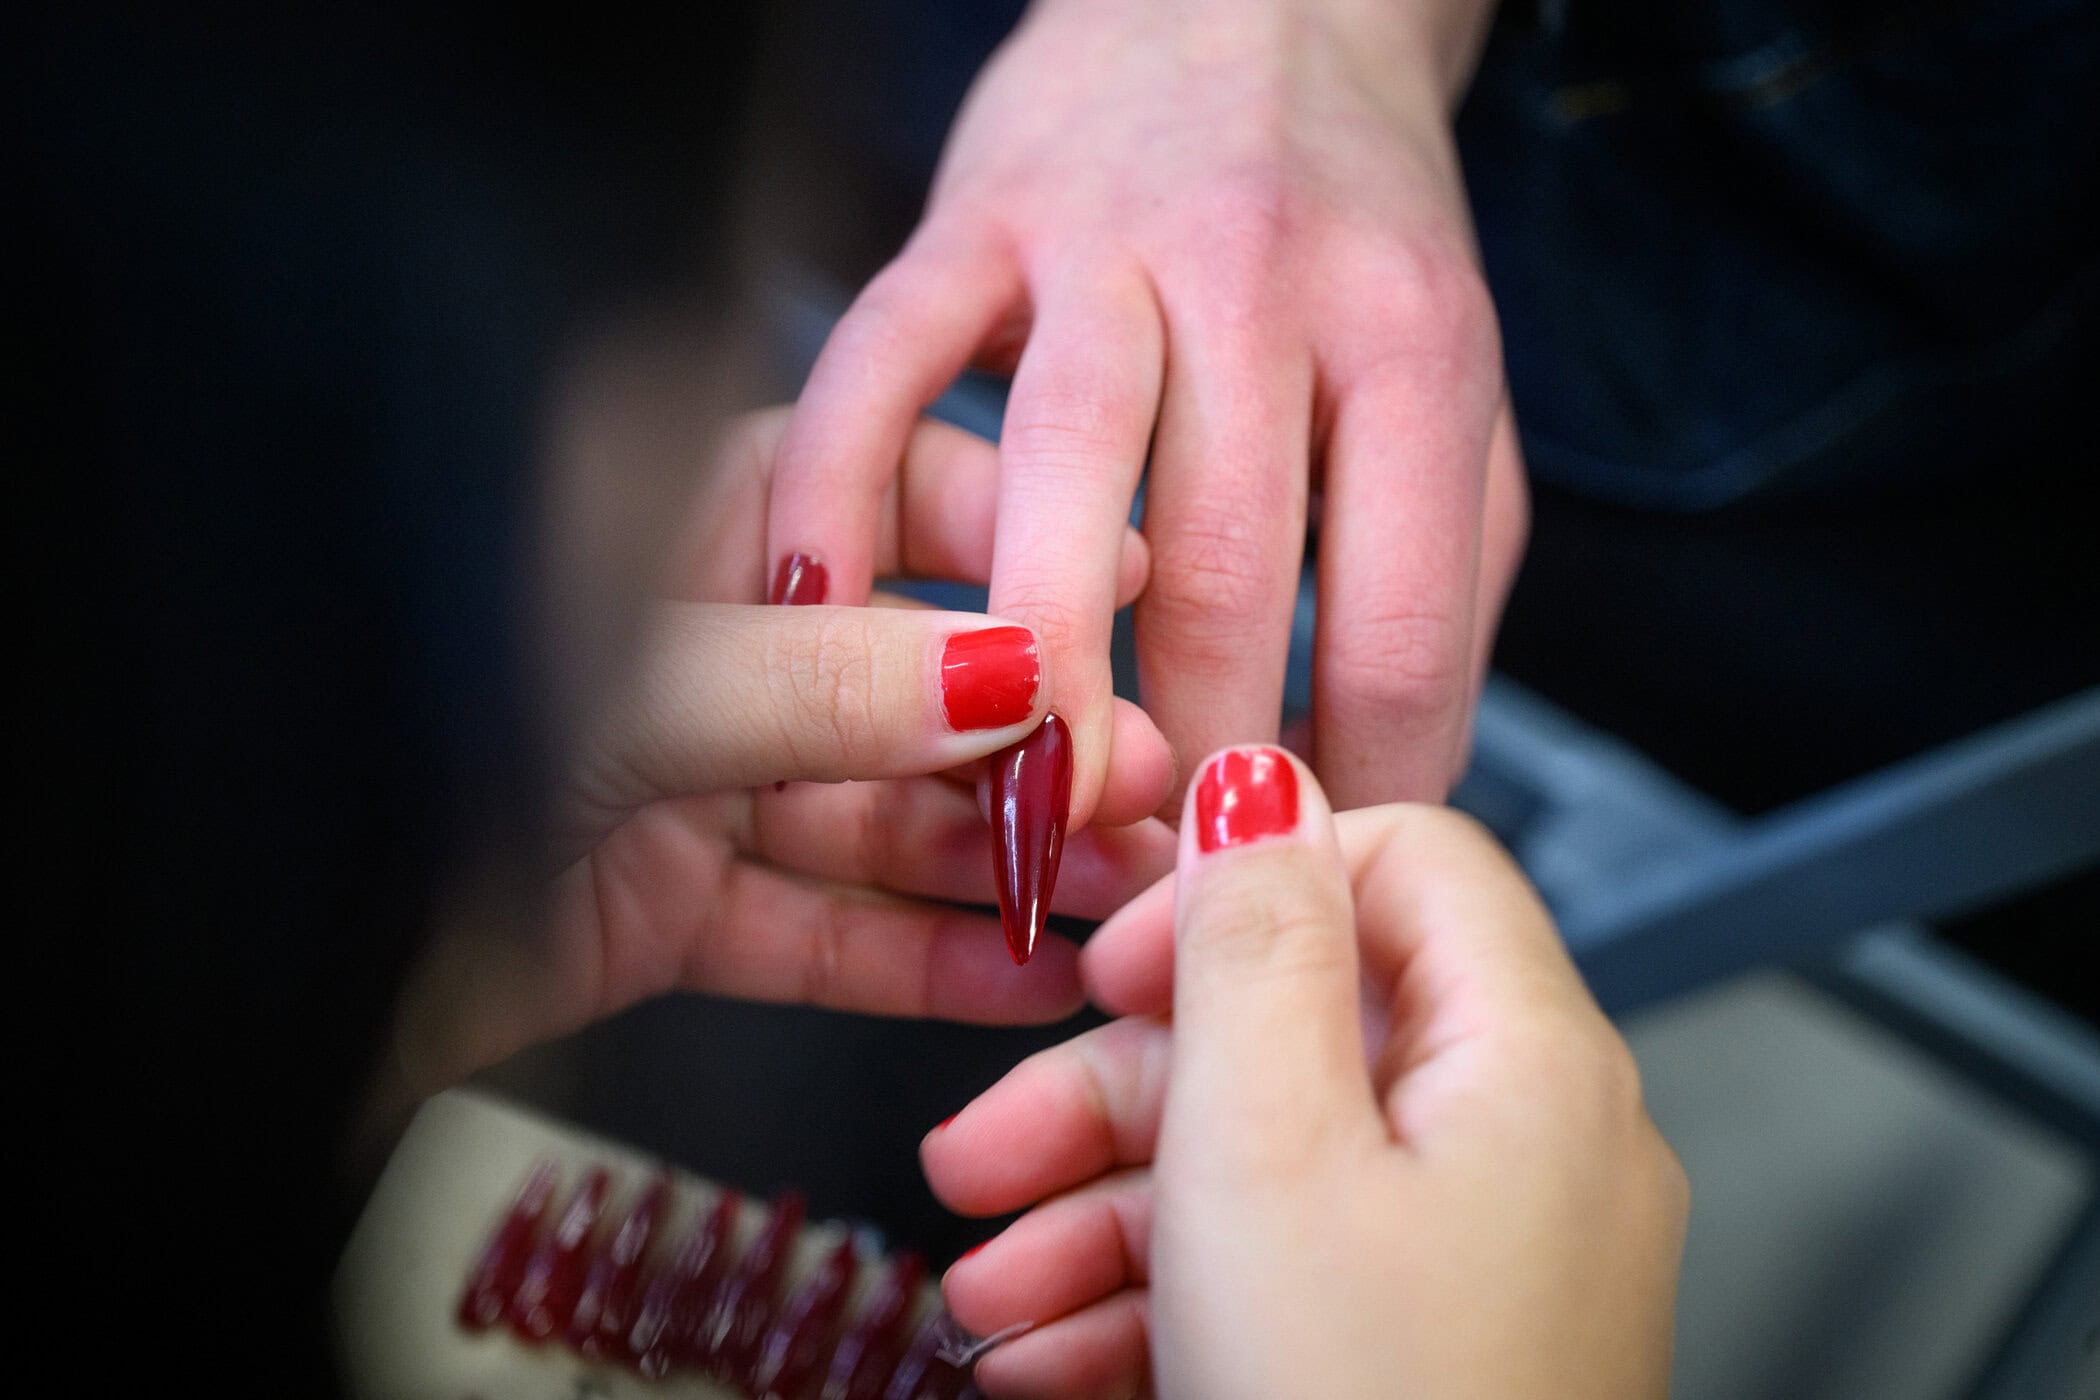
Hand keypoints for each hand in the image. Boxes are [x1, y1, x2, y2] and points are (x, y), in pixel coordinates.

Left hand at [384, 408, 1177, 1098]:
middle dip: (1033, 735)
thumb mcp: (631, 690)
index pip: (871, 490)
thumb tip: (1018, 671)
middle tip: (1153, 780)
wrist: (265, 946)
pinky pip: (820, 931)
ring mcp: (688, 777)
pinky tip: (1032, 977)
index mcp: (663, 525)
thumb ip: (822, 685)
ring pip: (878, 814)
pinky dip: (922, 959)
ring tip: (1130, 891)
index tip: (1118, 582)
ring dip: (1004, 857)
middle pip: (901, 674)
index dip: (1002, 539)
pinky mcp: (674, 908)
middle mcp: (693, 641)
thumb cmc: (408, 733)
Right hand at [768, 0, 1527, 820]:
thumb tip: (1381, 778)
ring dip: (1034, 669)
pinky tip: (808, 617)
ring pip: (1060, 480)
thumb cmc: (1351, 226)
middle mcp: (1264, 285)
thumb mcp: (1457, 386)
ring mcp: (1106, 248)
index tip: (1305, 868)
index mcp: (1410, 341)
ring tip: (1019, 812)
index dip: (1357, 782)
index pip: (1397, 620)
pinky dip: (835, 496)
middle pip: (1226, 571)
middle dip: (1182, 762)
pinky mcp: (969, 224)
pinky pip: (878, 365)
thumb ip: (1441, 576)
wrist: (1254, 1)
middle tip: (1149, 888)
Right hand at [924, 748, 1686, 1398]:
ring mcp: (1481, 1262)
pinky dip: (1161, 1302)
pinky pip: (1285, 1278)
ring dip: (1102, 1218)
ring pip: (1268, 1171)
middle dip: (1111, 1094)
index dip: (1238, 889)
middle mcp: (1525, 1149)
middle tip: (983, 1151)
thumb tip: (1260, 777)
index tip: (1116, 964)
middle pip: (1298, 1034)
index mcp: (1523, 1060)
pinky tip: (1051, 1358)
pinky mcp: (1426, 1353)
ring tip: (986, 1297)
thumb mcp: (1264, 1149)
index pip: (1393, 864)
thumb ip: (1254, 942)